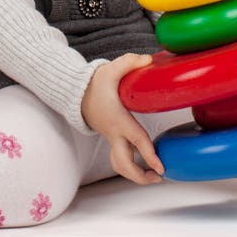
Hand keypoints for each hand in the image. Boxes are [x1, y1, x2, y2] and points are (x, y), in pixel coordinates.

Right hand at [81, 53, 164, 184]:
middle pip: (123, 163)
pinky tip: (144, 165)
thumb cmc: (95, 83)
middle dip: (140, 176)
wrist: (76, 93)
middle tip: (158, 177)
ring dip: (134, 175)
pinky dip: (130, 166)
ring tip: (152, 177)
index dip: (148, 155)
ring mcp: (111, 138)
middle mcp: (114, 132)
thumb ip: (129, 62)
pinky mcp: (111, 139)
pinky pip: (119, 159)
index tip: (160, 167)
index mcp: (118, 118)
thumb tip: (149, 59)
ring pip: (119, 165)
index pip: (135, 139)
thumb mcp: (110, 69)